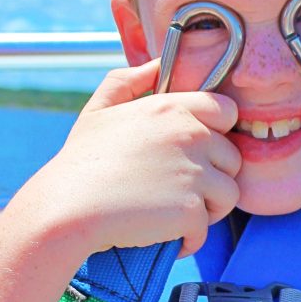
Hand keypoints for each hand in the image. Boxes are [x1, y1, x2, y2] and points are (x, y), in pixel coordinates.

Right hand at [36, 61, 240, 256]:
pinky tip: (169, 237)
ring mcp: (194, 173)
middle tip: (181, 190)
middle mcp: (191, 136)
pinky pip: (206, 228)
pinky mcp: (191, 210)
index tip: (199, 151)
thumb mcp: (100, 108)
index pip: (227, 111)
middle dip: (213, 176)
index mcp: (174, 108)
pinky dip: (190, 238)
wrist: (68, 206)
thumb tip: (158, 64)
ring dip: (208, 208)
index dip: (219, 132)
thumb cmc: (82, 159)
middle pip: (232, 158)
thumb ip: (130, 80)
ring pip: (228, 194)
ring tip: (177, 214)